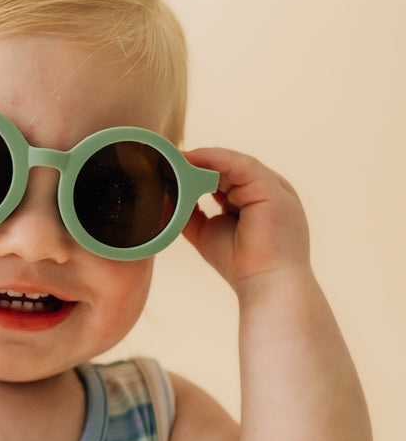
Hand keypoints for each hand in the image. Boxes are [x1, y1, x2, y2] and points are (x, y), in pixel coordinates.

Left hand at [182, 147, 310, 290]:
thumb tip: (169, 198)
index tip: (170, 168)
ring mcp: (272, 187)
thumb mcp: (206, 232)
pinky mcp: (272, 188)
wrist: (265, 284)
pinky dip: (215, 159)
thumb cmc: (240, 264)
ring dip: (202, 158)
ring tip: (174, 157)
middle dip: (197, 162)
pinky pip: (241, 165)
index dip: (198, 171)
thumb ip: (191, 214)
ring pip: (233, 163)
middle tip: (167, 158)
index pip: (225, 177)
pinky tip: (192, 158)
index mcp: (254, 199)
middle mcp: (266, 189)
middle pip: (228, 168)